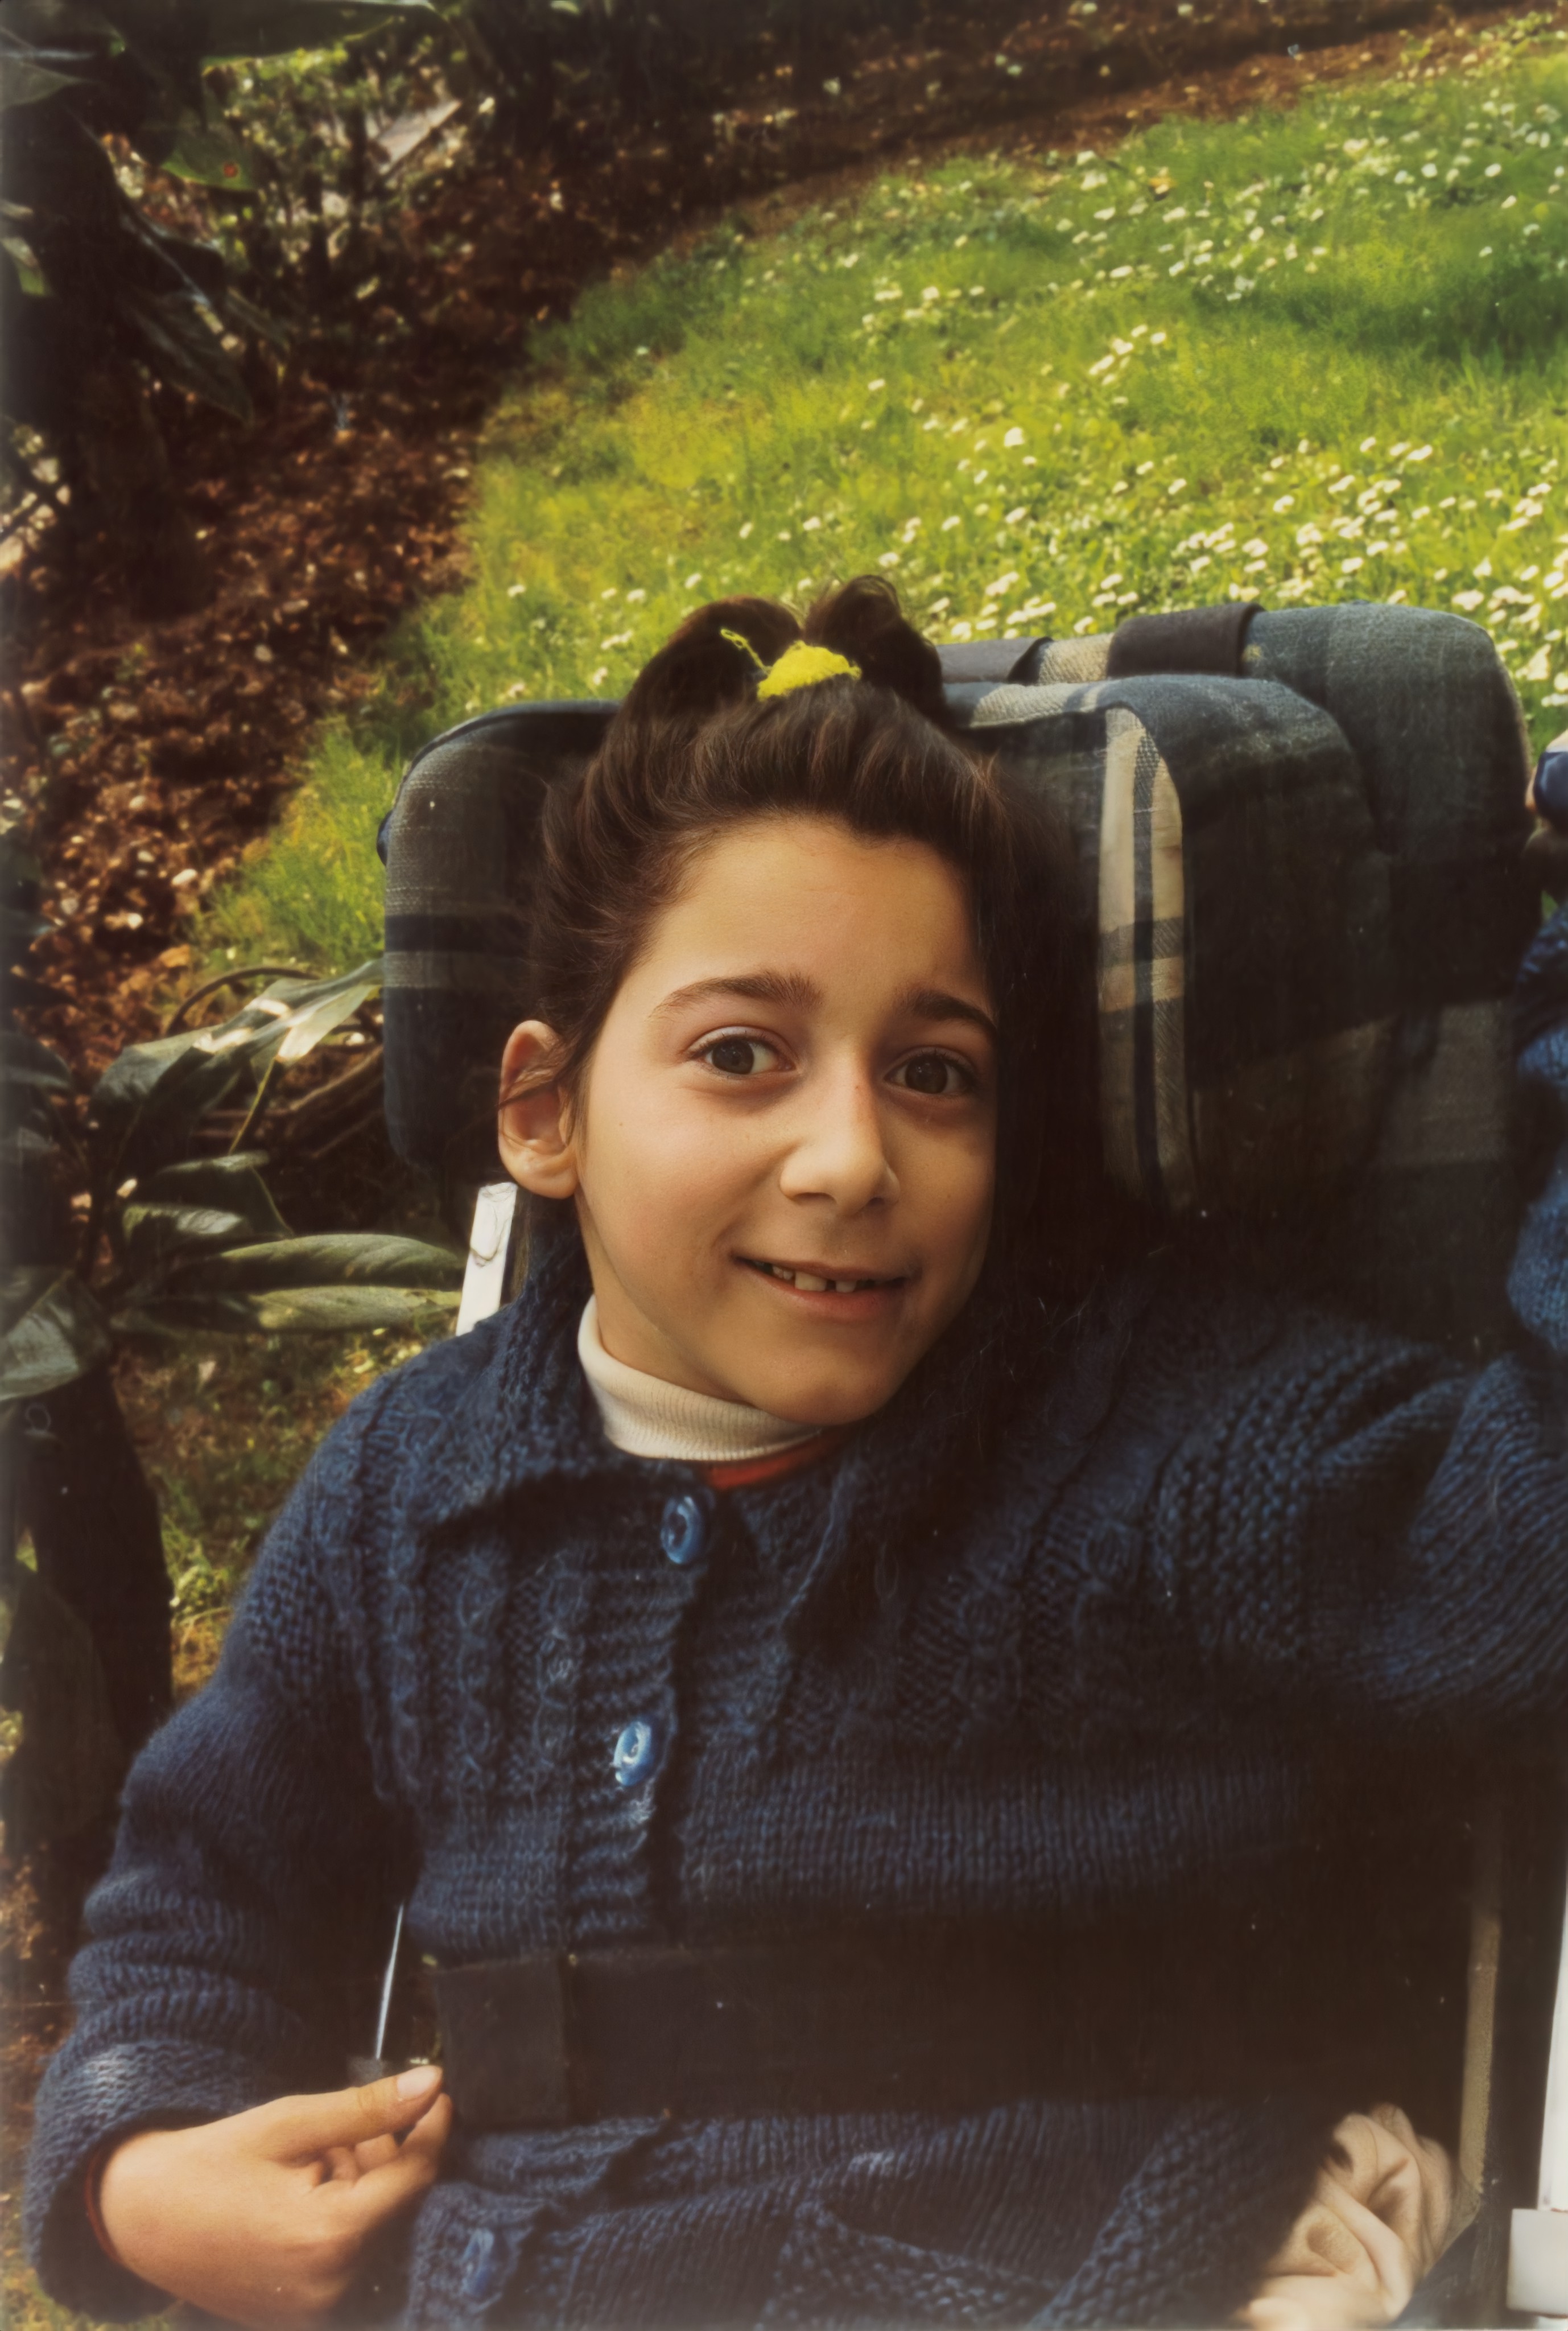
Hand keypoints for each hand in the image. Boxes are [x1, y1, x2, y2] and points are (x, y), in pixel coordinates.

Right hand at [96, 2064, 451, 2327]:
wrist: (139, 2218)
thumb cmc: (212, 2162)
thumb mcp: (290, 2123)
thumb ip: (367, 2110)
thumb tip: (435, 2083)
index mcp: (329, 2238)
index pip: (414, 2180)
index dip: (432, 2131)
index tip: (438, 2094)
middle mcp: (331, 2287)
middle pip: (393, 2205)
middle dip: (379, 2158)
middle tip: (337, 2130)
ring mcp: (315, 2311)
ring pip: (373, 2228)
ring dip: (357, 2186)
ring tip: (308, 2163)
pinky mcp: (302, 2318)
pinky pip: (348, 2256)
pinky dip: (340, 2217)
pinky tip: (304, 2193)